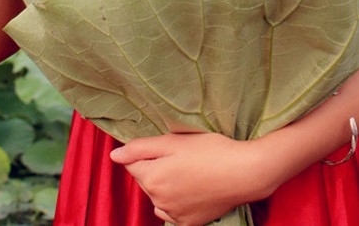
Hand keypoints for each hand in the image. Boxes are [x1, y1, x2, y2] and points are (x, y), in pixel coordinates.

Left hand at [111, 133, 267, 225]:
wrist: (244, 173)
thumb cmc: (211, 151)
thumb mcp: (174, 141)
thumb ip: (141, 147)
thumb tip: (114, 155)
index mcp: (152, 178)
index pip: (132, 162)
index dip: (147, 150)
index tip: (166, 145)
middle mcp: (158, 201)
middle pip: (145, 179)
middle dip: (156, 166)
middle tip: (181, 154)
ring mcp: (174, 215)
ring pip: (158, 195)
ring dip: (165, 183)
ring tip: (189, 170)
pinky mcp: (188, 223)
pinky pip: (171, 211)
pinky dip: (175, 200)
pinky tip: (192, 187)